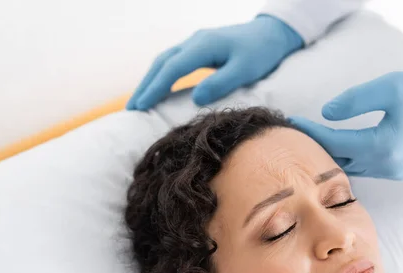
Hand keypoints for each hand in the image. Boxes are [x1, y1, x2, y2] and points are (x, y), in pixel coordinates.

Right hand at [126, 15, 303, 110]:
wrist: (271, 34)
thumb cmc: (261, 53)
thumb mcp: (246, 70)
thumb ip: (221, 83)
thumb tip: (195, 99)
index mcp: (204, 46)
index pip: (173, 68)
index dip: (156, 88)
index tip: (142, 106)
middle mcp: (194, 42)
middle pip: (162, 63)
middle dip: (145, 85)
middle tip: (131, 109)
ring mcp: (195, 43)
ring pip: (164, 61)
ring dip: (150, 80)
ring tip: (138, 102)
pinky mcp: (198, 49)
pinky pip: (172, 62)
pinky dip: (160, 76)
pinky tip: (156, 89)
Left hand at [289, 72, 402, 179]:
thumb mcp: (389, 87)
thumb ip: (354, 100)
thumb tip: (325, 114)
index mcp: (382, 147)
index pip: (334, 142)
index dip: (311, 132)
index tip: (292, 122)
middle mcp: (385, 166)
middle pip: (338, 160)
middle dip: (316, 146)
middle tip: (297, 132)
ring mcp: (392, 172)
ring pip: (350, 168)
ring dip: (331, 155)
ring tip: (312, 139)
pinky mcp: (397, 171)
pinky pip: (364, 168)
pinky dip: (347, 158)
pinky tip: (336, 147)